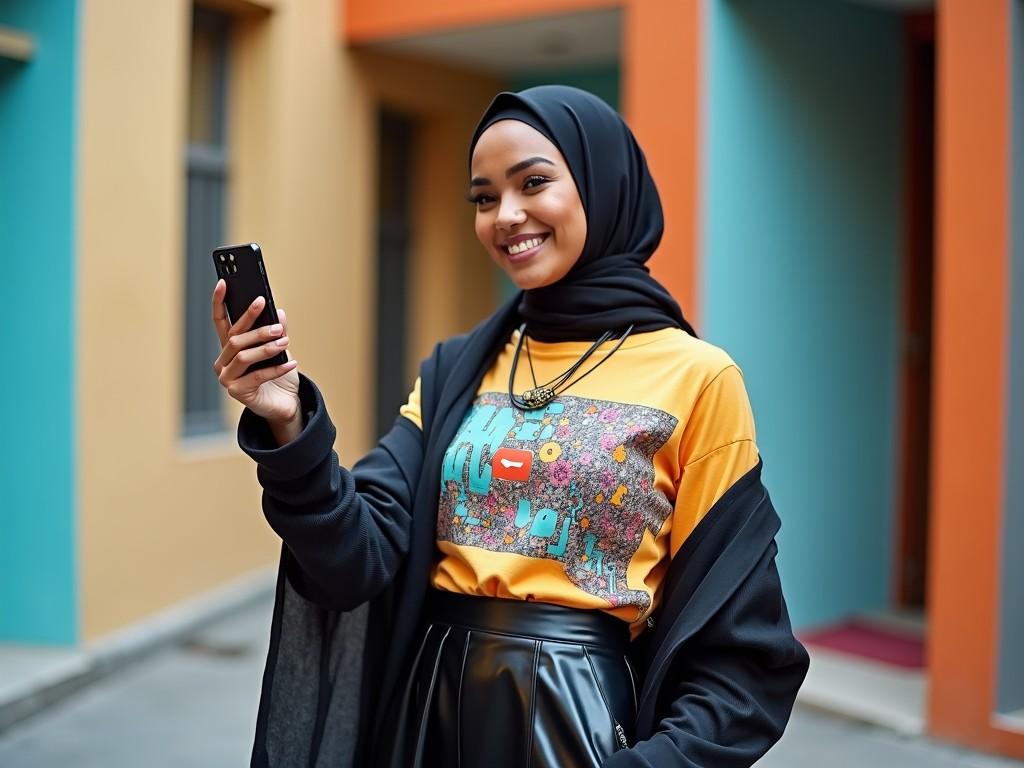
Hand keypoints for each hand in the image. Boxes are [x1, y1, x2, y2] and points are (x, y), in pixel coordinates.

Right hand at [212, 279, 299, 426]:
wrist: (285, 404)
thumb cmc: (279, 376)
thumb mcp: (280, 349)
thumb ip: (276, 331)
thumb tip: (279, 312)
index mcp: (230, 347)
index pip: (220, 321)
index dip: (219, 302)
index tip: (224, 282)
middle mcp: (223, 362)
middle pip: (235, 339)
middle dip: (256, 328)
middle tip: (276, 324)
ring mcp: (227, 378)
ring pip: (243, 356)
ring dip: (266, 348)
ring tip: (284, 341)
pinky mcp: (237, 392)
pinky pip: (257, 376)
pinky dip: (276, 369)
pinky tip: (291, 363)